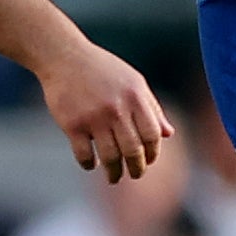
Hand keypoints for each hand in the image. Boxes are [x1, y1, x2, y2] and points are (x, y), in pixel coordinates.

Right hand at [42, 40, 171, 182]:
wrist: (66, 57)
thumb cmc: (104, 70)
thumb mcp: (134, 82)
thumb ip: (152, 108)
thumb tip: (169, 134)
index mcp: (136, 97)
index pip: (152, 135)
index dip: (153, 152)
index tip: (149, 161)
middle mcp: (117, 109)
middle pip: (133, 149)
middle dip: (137, 168)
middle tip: (135, 175)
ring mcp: (94, 118)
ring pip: (110, 156)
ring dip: (114, 172)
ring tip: (114, 177)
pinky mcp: (72, 125)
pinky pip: (84, 154)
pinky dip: (89, 164)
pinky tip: (92, 165)